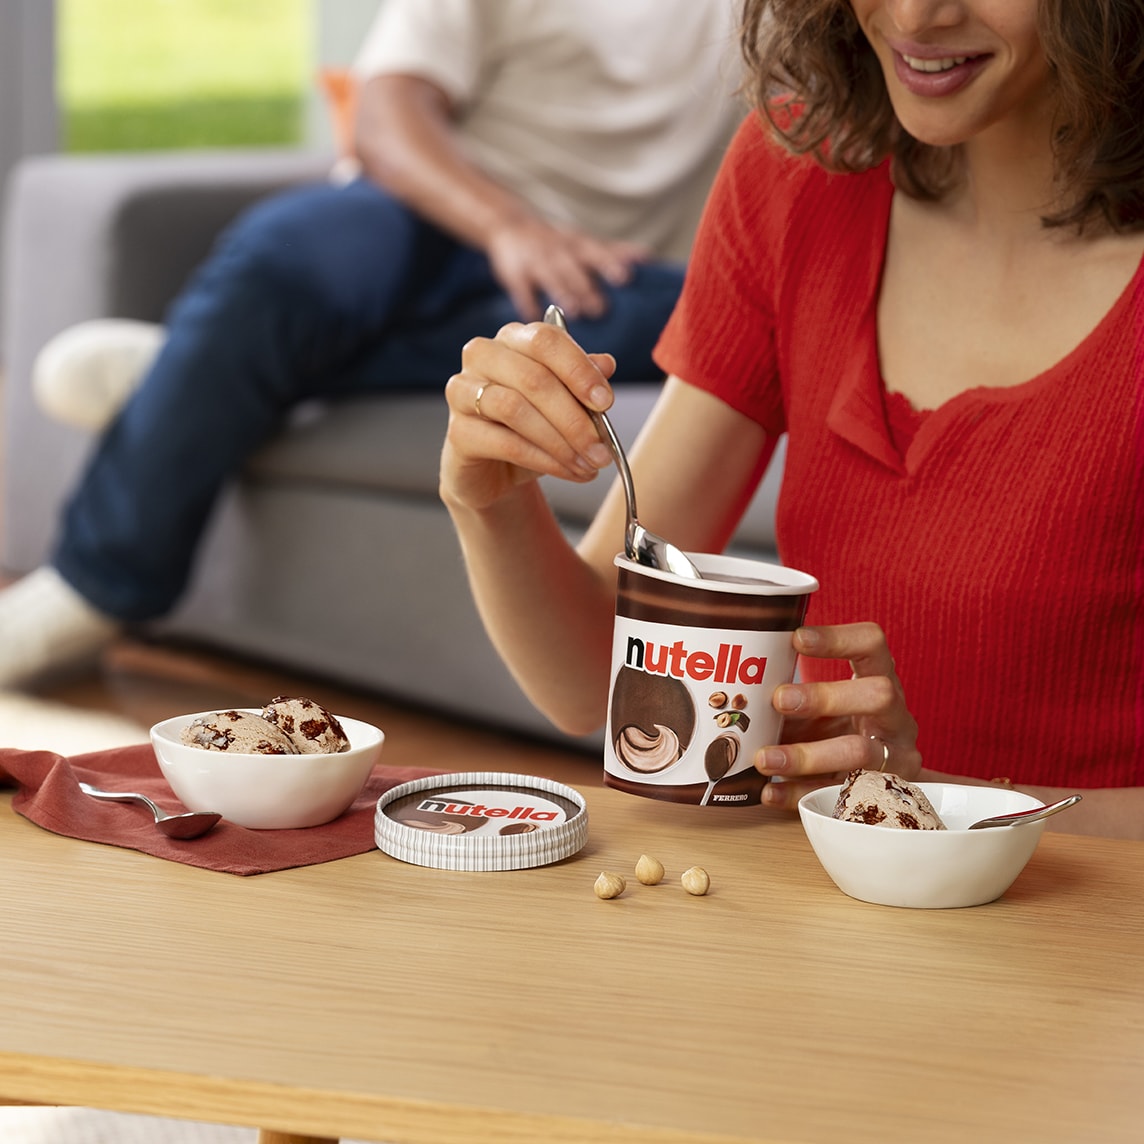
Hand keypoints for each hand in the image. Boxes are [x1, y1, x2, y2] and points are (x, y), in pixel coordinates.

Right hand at [440, 320, 617, 514]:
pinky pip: (506, 443)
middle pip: (533, 378)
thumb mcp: (565, 404)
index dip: (579, 370)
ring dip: (561, 442)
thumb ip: (582, 382)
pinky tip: (568, 471)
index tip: (605, 402)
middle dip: (575, 417)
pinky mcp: (458, 433)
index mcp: (512, 338)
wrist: (496, 472)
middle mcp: (482, 356)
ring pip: (516, 410)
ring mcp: (463, 392)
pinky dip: (544, 460)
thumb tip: (606, 364)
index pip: (545, 340)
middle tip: (603, 448)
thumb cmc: (532, 429)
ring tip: (589, 464)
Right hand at [486, 217, 649, 321]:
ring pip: (551, 278)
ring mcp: (536, 263)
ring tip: (575, 312)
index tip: (626, 278)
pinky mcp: (515, 275)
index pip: (597, 253)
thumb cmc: (558, 242)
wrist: (509, 225)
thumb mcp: (583, 241)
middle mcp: (559, 252)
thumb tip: (649, 258)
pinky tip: (536, 318)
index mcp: (578, 245)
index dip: (610, 264)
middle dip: (588, 287)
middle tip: (601, 308)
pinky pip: (522, 290)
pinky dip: (529, 304)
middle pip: (575, 269)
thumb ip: (612, 252)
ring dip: (563, 294)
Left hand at [755, 622, 921, 810]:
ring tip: (764, 758)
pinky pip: (839, 794)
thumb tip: (731, 687)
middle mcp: (895, 715)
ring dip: (807, 755)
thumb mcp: (823, 705)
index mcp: (880, 678)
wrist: (881, 783)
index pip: (872, 644)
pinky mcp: (879, 794)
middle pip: (879, 695)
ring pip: (861, 752)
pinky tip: (768, 791)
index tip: (797, 638)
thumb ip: (791, 695)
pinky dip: (800, 793)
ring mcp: (894, 755)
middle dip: (826, 697)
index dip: (839, 638)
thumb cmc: (841, 728)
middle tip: (779, 700)